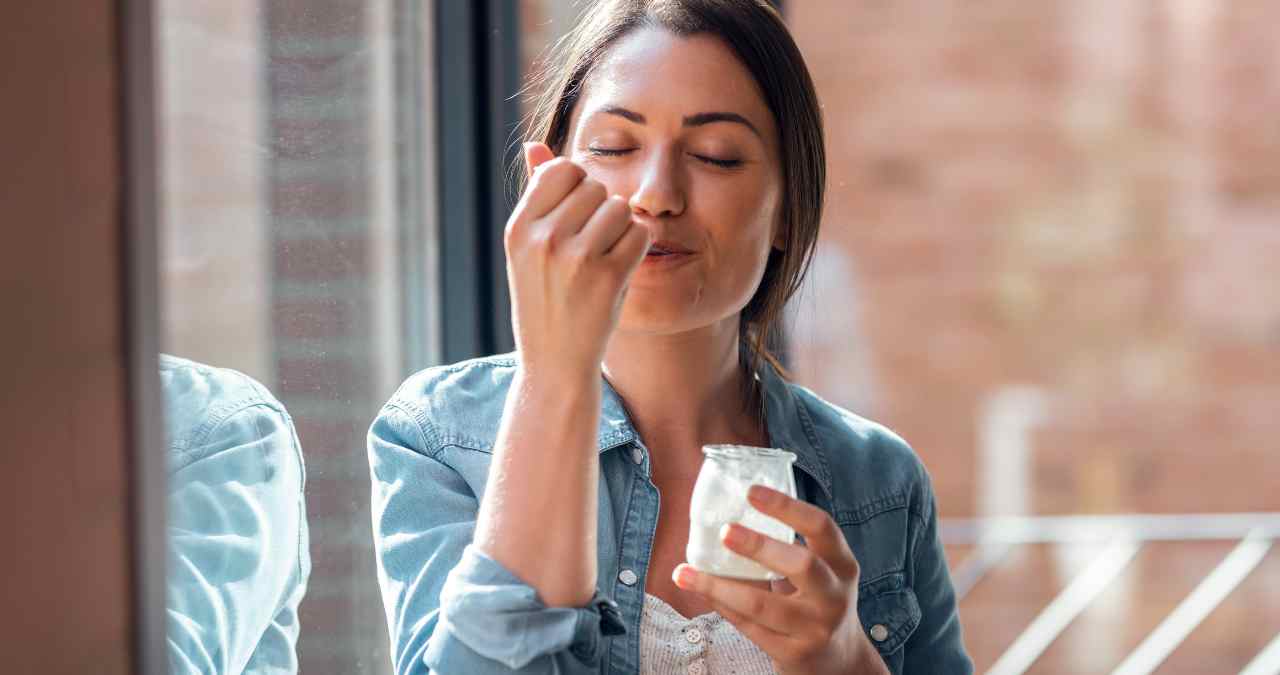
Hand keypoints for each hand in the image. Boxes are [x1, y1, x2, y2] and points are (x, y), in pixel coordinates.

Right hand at [505, 142, 651, 380]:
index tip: (576, 217)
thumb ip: (536, 195)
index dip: (578, 187)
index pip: (562, 169)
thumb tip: (535, 146)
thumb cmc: (544, 299)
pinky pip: (639, 235)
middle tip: (591, 245)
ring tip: (604, 257)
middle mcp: (542, 239)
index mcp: (519, 228)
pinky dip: (637, 249)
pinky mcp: (607, 277)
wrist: (554, 363)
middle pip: (595, 186)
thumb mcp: (528, 249)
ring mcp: (575, 258)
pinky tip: (619, 270)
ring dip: (622, 229)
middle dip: (601, 209)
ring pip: (620, 208)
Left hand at [672, 485, 888, 674]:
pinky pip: (748, 626)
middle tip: (725, 531)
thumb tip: (731, 511)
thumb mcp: (822, 571)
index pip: (821, 527)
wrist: (840, 660)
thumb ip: (790, 546)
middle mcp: (833, 596)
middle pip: (801, 565)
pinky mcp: (792, 653)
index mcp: (842, 564)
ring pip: (761, 604)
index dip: (786, 507)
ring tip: (684, 573)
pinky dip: (721, 605)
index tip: (751, 492)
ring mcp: (814, 628)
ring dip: (718, 586)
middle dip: (759, 546)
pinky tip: (700, 590)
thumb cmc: (819, 600)